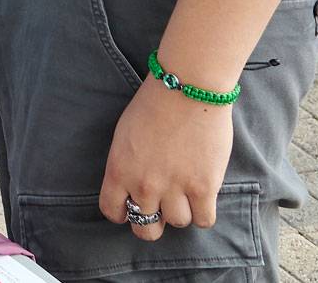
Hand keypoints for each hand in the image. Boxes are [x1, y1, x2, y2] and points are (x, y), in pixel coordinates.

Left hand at [97, 75, 234, 241]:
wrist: (186, 88)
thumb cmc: (153, 105)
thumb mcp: (124, 135)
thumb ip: (126, 165)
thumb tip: (133, 188)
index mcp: (118, 170)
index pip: (112, 212)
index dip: (123, 213)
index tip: (132, 207)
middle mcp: (143, 185)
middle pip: (145, 228)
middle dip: (152, 222)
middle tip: (161, 208)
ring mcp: (174, 188)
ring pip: (177, 222)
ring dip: (182, 210)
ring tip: (185, 190)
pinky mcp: (204, 188)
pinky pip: (204, 220)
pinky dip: (204, 212)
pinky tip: (203, 196)